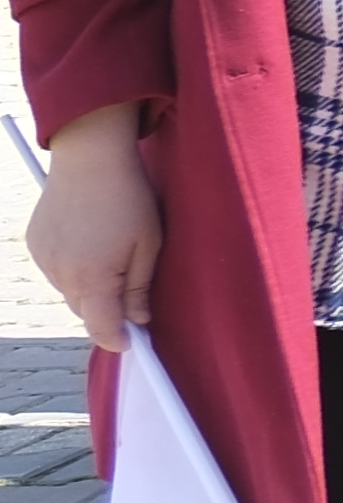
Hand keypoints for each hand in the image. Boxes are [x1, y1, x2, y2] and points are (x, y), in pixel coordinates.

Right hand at [25, 105, 156, 336]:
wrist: (90, 159)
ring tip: (109, 260)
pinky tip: (88, 246)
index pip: (101, 327)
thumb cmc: (129, 198)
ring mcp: (44, 259)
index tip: (130, 343)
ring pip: (68, 292)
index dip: (116, 340)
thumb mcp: (149, 244)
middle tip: (129, 298)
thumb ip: (140, 287)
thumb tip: (139, 320)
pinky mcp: (35, 244)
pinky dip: (72, 269)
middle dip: (105, 312)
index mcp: (93, 278)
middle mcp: (62, 274)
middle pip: (84, 312)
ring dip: (88, 289)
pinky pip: (55, 271)